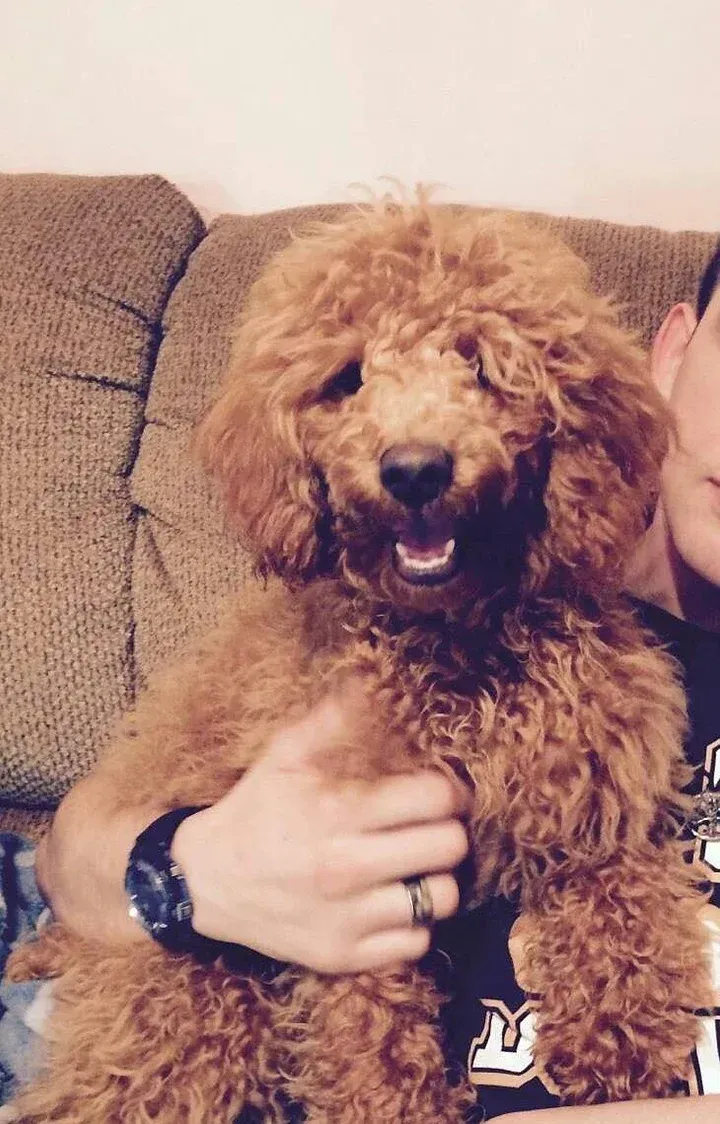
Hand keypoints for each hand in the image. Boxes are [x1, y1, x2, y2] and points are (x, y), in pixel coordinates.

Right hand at [172, 691, 470, 972]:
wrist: (206, 882)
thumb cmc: (256, 809)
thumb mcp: (285, 754)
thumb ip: (334, 719)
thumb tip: (374, 679)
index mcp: (338, 811)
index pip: (436, 799)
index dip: (449, 789)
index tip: (442, 789)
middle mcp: (348, 867)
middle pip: (450, 848)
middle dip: (449, 831)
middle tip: (434, 826)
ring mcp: (348, 918)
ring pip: (442, 900)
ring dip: (437, 879)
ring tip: (419, 865)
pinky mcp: (344, 956)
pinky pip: (417, 944)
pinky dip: (415, 924)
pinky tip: (395, 902)